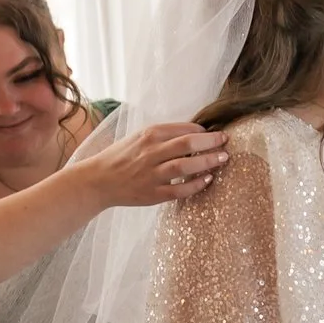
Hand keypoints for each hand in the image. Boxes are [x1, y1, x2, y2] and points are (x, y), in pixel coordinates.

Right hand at [89, 123, 230, 206]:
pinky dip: (195, 185)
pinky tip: (208, 180)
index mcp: (148, 135)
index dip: (203, 131)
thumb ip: (162, 135)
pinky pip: (179, 190)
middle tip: (225, 142)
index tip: (213, 134)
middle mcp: (150, 152)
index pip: (182, 129)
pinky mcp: (152, 194)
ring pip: (184, 166)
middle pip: (187, 144)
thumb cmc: (121, 157)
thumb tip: (193, 133)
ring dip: (207, 162)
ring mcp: (151, 174)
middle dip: (210, 142)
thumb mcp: (138, 137)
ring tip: (222, 159)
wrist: (98, 180)